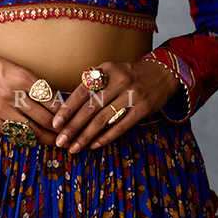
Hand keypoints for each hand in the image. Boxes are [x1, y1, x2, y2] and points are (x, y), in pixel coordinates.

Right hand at [0, 44, 61, 144]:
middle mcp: (13, 94)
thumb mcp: (15, 68)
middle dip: (60, 129)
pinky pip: (14, 134)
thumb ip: (33, 84)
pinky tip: (35, 139)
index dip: (64, 111)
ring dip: (46, 138)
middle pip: (45, 118)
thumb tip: (53, 101)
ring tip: (56, 141)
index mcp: (22, 77)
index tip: (70, 116)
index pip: (51, 100)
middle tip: (69, 134)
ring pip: (31, 131)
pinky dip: (27, 138)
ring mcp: (1, 109)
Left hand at [51, 60, 180, 153]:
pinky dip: (106, 137)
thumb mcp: (111, 72)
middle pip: (90, 108)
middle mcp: (119, 81)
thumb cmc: (129, 75)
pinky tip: (94, 145)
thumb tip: (69, 108)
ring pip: (104, 119)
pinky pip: (121, 126)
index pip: (82, 91)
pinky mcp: (142, 109)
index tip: (55, 123)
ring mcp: (132, 95)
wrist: (162, 74)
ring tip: (74, 147)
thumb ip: (94, 85)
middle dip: (73, 126)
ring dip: (86, 136)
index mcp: (107, 70)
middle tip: (61, 141)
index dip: (67, 108)